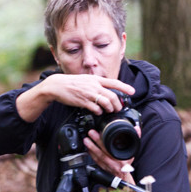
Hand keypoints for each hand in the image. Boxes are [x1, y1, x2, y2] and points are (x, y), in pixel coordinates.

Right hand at [17, 74, 134, 122]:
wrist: (57, 85)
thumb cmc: (72, 83)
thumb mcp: (86, 79)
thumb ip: (97, 84)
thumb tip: (107, 90)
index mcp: (96, 79)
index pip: (114, 82)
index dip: (125, 87)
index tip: (133, 92)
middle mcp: (94, 85)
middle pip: (112, 96)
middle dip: (118, 104)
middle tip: (118, 109)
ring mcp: (89, 94)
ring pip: (106, 103)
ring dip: (110, 109)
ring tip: (109, 111)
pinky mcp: (83, 102)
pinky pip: (96, 109)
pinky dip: (99, 112)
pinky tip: (98, 112)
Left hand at [83, 126, 141, 182]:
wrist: (123, 176)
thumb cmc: (127, 162)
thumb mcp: (134, 150)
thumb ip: (136, 138)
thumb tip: (136, 128)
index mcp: (122, 160)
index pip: (113, 150)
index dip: (106, 141)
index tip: (101, 132)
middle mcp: (114, 164)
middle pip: (104, 153)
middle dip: (96, 142)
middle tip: (91, 133)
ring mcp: (108, 167)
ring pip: (98, 157)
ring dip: (91, 148)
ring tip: (86, 140)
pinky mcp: (103, 168)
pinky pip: (96, 161)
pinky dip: (91, 154)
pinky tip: (88, 148)